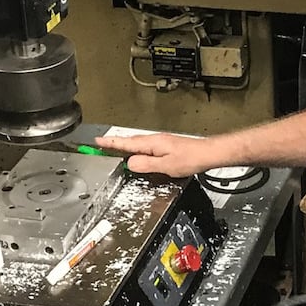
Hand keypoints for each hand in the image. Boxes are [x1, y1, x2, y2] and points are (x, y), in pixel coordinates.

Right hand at [93, 132, 220, 177]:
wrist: (207, 154)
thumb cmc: (191, 159)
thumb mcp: (165, 166)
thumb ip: (146, 165)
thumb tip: (130, 163)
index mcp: (152, 143)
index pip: (126, 143)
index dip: (111, 143)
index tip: (97, 141)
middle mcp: (155, 140)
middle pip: (130, 141)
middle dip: (114, 142)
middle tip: (101, 144)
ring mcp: (161, 142)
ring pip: (138, 144)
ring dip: (125, 146)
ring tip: (114, 148)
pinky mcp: (166, 146)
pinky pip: (146, 147)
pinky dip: (137, 149)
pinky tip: (138, 154)